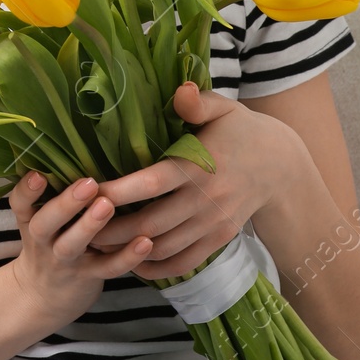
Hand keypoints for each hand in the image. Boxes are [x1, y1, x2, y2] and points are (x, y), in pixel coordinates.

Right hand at [3, 172, 153, 330]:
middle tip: (87, 184)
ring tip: (108, 205)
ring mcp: (64, 261)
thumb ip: (54, 193)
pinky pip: (108, 268)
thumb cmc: (49, 244)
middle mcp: (43, 241)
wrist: (43, 297)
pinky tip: (146, 241)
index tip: (38, 174)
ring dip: (90, 225)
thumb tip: (81, 143)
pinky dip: (127, 256)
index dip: (27, 190)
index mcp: (31, 220)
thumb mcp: (41, 220)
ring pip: (73, 245)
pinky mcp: (88, 278)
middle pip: (45, 224)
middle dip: (65, 204)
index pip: (20, 204)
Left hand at [88, 82, 295, 279]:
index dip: (119, 191)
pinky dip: (155, 268)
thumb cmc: (240, 132)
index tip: (88, 191)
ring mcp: (213, 224)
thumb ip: (198, 103)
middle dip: (112, 229)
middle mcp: (205, 200)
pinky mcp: (218, 241)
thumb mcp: (223, 109)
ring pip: (163, 247)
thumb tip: (180, 90)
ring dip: (127, 251)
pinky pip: (184, 263)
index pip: (153, 183)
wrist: (280, 168)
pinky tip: (130, 262)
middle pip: (151, 223)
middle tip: (78, 226)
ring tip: (94, 243)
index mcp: (199, 165)